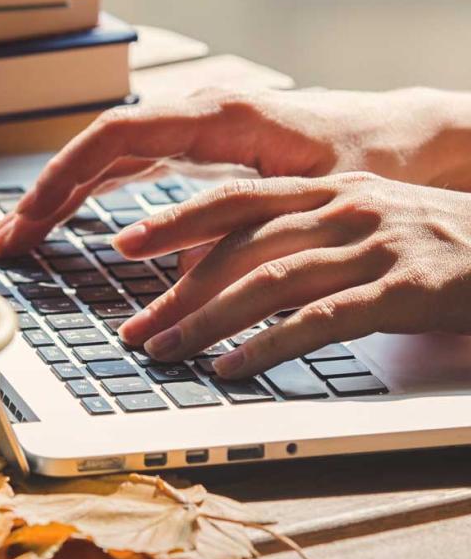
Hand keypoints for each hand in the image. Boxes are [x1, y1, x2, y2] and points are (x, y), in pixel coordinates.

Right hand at [0, 86, 470, 255]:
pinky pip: (128, 170)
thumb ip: (242, 226)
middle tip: (9, 241)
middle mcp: (195, 118)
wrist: (399, 142)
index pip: (118, 134)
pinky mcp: (196, 154)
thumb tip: (170, 268)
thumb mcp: (312, 198)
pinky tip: (69, 220)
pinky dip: (92, 197)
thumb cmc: (366, 161)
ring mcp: (191, 135)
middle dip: (49, 194)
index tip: (33, 214)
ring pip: (108, 160)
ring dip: (62, 197)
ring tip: (23, 236)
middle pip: (99, 149)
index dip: (67, 174)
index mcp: (218, 117)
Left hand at [113, 172, 470, 377]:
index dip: (173, 221)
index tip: (125, 245)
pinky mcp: (403, 289)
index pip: (233, 200)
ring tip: (166, 352)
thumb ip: (299, 235)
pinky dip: (268, 346)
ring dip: (208, 321)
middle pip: (239, 246)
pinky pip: (320, 320)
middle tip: (134, 327)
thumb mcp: (361, 221)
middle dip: (178, 291)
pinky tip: (233, 369)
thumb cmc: (432, 240)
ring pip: (269, 282)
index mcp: (326, 189)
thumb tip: (228, 269)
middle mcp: (343, 208)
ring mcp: (373, 246)